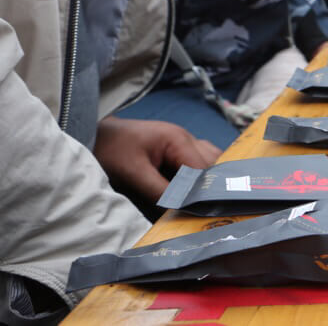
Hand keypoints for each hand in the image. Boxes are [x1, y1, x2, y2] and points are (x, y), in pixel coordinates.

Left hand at [93, 116, 220, 203]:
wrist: (94, 134)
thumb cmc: (111, 149)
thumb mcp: (132, 173)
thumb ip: (158, 191)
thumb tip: (180, 209)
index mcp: (178, 140)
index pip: (204, 169)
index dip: (206, 191)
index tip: (205, 212)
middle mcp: (187, 138)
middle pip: (213, 163)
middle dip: (212, 185)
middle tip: (209, 209)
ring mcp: (183, 141)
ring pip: (209, 161)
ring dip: (207, 180)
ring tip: (204, 202)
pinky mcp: (177, 148)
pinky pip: (198, 161)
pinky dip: (200, 175)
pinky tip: (193, 191)